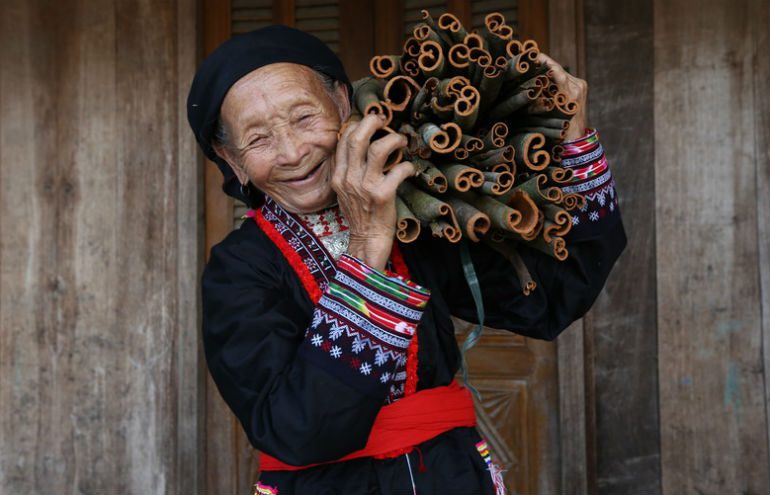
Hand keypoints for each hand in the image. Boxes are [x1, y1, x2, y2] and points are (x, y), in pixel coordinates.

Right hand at [333, 113, 414, 270]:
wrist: (367, 239)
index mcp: (339, 175)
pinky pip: (398, 170)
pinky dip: (407, 166)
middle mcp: (349, 178)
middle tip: (384, 121)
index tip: (370, 123)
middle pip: (358, 138)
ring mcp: (365, 186)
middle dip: (372, 122)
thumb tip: (359, 147)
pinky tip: (409, 169)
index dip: (357, 125)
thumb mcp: (344, 190)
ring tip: (401, 140)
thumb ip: (348, 170)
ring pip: (378, 149)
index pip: (343, 140)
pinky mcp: (383, 195)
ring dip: (393, 140)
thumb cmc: (360, 213)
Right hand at [535, 52, 588, 140]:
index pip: (556, 71)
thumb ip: (539, 99)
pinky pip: (566, 77)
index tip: (534, 55)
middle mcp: (577, 87)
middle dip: (544, 64)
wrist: (576, 137)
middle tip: (531, 59)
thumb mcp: (546, 115)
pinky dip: (556, 76)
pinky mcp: (581, 86)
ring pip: (562, 72)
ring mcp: (581, 85)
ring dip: (549, 70)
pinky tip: (547, 76)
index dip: (545, 61)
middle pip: (558, 69)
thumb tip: (528, 86)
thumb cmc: (560, 130)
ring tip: (536, 67)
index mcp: (570, 93)